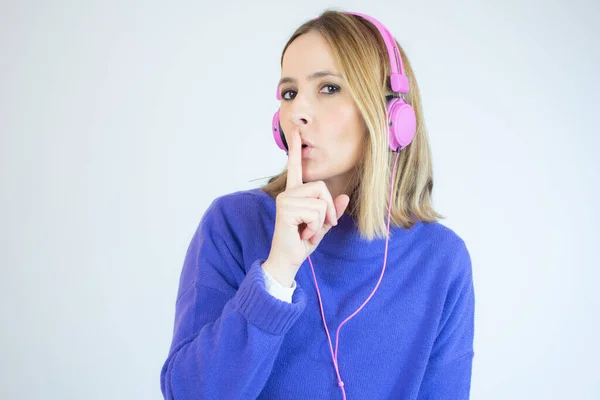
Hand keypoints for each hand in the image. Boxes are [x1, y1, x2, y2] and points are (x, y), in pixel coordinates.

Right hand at [263, 127, 349, 286]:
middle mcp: (288, 193)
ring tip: (307, 231)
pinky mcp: (286, 209)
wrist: (288, 261)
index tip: (295, 131)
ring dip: (321, 221)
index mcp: (294, 194)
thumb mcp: (322, 226)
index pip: (294, 167)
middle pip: (321, 187)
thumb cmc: (301, 243)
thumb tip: (344, 197)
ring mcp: (285, 200)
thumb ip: (332, 212)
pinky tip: (303, 234)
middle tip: (318, 227)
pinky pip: (316, 211)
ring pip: (320, 201)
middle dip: (328, 209)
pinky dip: (316, 227)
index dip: (294, 149)